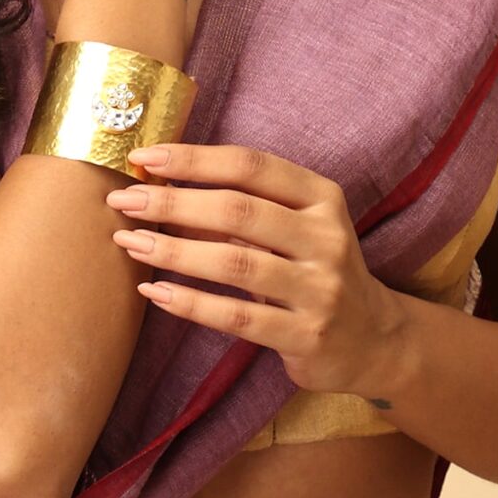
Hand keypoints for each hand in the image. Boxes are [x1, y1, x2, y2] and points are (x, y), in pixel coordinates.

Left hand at [107, 147, 405, 393]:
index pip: (251, 166)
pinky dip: (189, 303)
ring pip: (234, 264)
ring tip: (129, 243)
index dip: (194, 159)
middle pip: (238, 210)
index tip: (144, 157)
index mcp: (322, 198)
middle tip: (124, 200)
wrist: (373, 340)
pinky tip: (153, 292)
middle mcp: (326, 238)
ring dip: (173, 251)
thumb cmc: (315, 273)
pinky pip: (236, 318)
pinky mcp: (306, 335)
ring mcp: (320, 289)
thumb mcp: (293, 232)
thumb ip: (242, 211)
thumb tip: (162, 186)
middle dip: (173, 203)